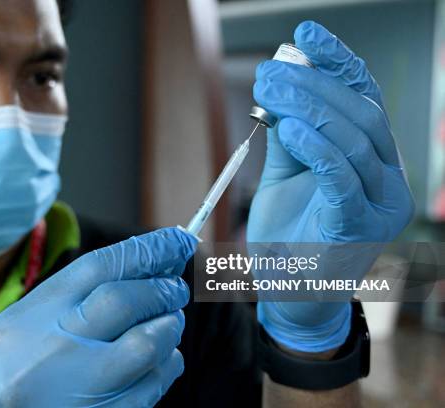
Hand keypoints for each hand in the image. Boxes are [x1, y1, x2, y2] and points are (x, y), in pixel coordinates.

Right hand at [0, 227, 197, 406]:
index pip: (99, 267)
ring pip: (149, 344)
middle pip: (125, 301)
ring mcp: (79, 390)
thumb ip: (86, 292)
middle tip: (175, 288)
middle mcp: (52, 352)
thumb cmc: (28, 366)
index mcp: (31, 318)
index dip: (147, 249)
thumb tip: (158, 262)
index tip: (178, 240)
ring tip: (165, 324)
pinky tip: (157, 359)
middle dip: (163, 289)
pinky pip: (156, 383)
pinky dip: (166, 363)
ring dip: (169, 327)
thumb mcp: (36, 321)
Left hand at [247, 21, 413, 352]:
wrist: (290, 294)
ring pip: (354, 140)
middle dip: (314, 84)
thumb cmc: (287, 235)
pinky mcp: (362, 226)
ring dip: (311, 108)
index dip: (337, 63)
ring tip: (273, 88)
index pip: (361, 99)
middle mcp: (386, 176)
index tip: (304, 35)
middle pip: (359, 113)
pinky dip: (318, 149)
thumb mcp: (284, 176)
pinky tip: (290, 127)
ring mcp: (380, 203)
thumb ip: (288, 137)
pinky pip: (343, 178)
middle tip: (272, 69)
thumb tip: (279, 90)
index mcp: (370, 159)